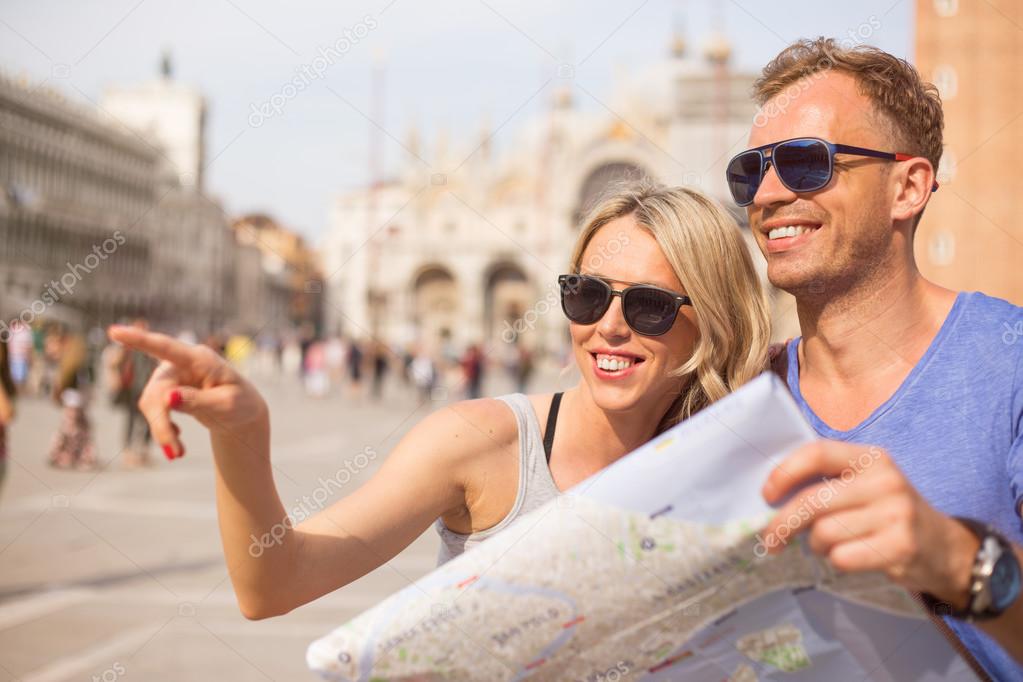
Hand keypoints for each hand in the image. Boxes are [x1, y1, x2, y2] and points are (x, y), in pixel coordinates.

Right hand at [107, 325, 267, 458]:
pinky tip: (176, 440)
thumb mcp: (227, 405)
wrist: (242, 412)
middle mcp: (182, 363)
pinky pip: (153, 409)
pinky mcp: (166, 389)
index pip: (166, 347)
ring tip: (178, 452)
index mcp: (201, 359)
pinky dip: (161, 428)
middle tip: (176, 453)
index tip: (114, 331)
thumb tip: (168, 398)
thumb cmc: (239, 403)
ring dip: (161, 430)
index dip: (139, 340)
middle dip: (161, 423)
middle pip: (157, 391)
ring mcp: (172, 376)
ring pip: (150, 402)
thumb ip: (199, 401)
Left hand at [760, 440, 977, 606]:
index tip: (766, 495)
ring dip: (816, 546)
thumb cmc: (889, 514)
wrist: (946, 549)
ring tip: (828, 546)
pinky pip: (843, 557)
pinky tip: (849, 557)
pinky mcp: (900, 546)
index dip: (784, 473)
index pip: (816, 453)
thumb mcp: (866, 484)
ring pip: (825, 533)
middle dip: (783, 523)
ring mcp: (895, 513)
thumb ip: (827, 482)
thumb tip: (771, 496)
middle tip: (770, 541)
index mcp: (871, 458)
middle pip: (813, 501)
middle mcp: (884, 481)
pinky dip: (836, 561)